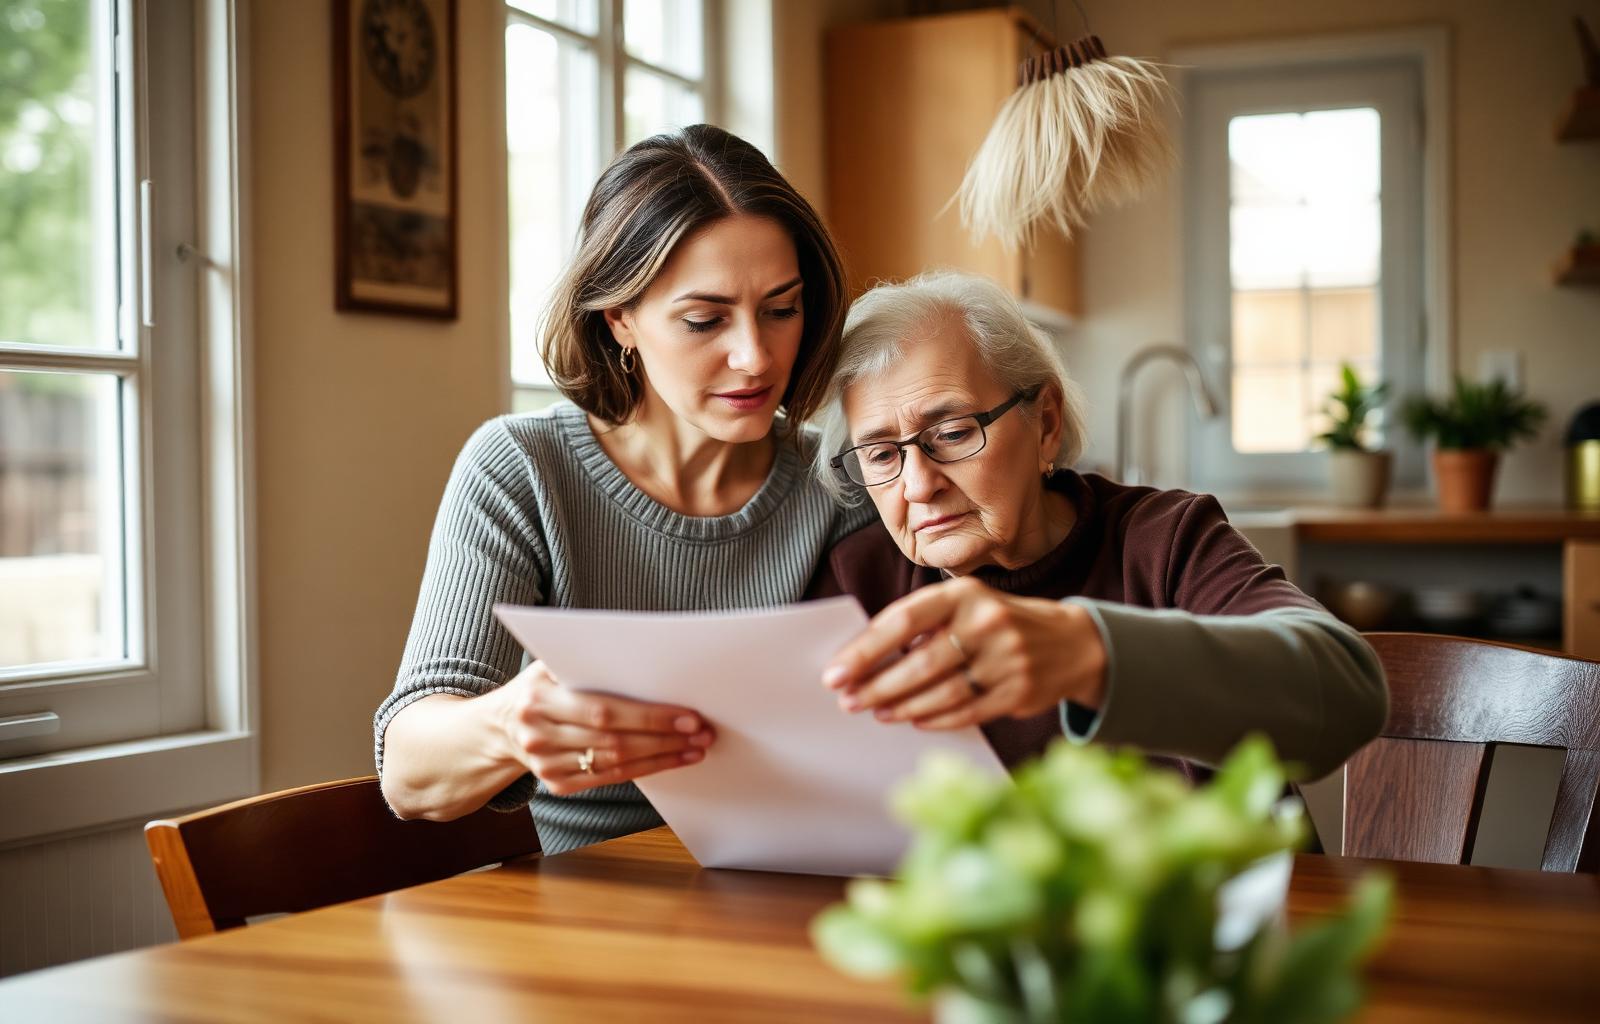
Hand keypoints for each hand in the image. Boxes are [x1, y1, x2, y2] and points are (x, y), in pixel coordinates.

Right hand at [495, 661, 715, 794]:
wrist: (499, 727)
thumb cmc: (540, 687)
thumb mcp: (550, 666)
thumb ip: (588, 663)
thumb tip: (650, 662)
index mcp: (539, 698)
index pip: (604, 711)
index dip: (649, 717)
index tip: (689, 715)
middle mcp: (539, 734)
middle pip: (614, 741)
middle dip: (664, 738)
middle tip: (703, 733)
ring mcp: (546, 764)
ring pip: (615, 763)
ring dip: (661, 757)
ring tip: (695, 748)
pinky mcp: (556, 784)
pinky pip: (608, 779)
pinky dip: (644, 771)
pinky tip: (670, 761)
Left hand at [821, 576, 1106, 729]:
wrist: (1074, 643)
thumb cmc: (1000, 623)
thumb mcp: (966, 605)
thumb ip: (923, 624)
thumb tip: (862, 657)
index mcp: (964, 594)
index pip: (902, 621)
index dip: (863, 651)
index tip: (834, 673)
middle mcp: (986, 622)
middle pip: (918, 662)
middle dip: (876, 685)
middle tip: (848, 700)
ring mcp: (1006, 658)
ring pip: (940, 691)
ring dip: (901, 706)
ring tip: (876, 711)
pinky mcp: (1018, 691)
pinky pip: (966, 711)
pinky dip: (934, 718)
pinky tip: (912, 719)